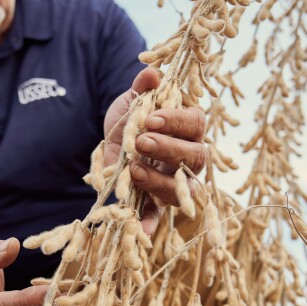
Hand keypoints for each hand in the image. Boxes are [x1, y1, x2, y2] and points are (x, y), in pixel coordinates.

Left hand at [104, 67, 207, 233]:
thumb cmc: (130, 119)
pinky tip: (140, 231)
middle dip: (168, 149)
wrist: (110, 143)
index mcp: (188, 128)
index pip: (195, 123)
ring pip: (183, 188)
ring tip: (134, 171)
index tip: (151, 118)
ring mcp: (175, 182)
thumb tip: (151, 74)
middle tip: (141, 142)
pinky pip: (158, 216)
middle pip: (195, 157)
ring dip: (160, 181)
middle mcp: (188, 157)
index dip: (176, 122)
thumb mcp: (131, 101)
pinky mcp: (155, 202)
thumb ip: (142, 89)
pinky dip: (150, 225)